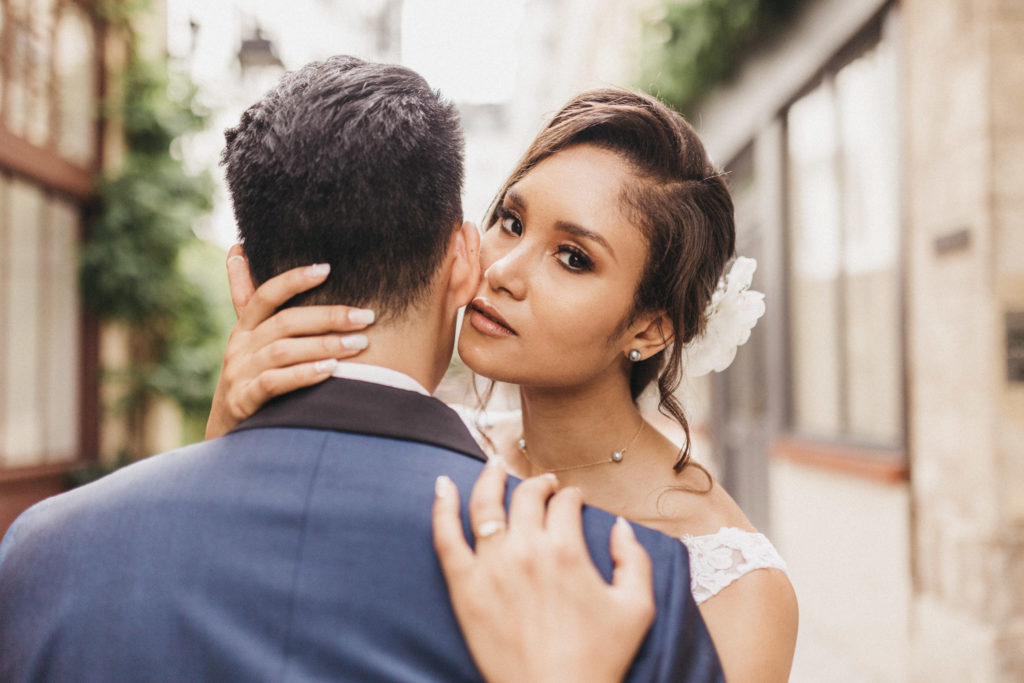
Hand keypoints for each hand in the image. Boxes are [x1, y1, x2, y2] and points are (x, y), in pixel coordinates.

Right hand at [204, 245, 376, 439]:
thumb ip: (250, 300)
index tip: (327, 268)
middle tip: (366, 317)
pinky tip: (330, 371)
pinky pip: (275, 383)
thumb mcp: (251, 342)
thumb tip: (238, 250)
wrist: (228, 436)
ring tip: (358, 344)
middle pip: (285, 322)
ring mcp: (240, 374)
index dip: (294, 279)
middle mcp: (240, 346)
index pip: (266, 294)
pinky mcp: (244, 401)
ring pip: (284, 351)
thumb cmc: (252, 381)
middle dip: (328, 317)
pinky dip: (303, 374)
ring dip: (324, 345)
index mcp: (245, 328)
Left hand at [432, 461, 654, 682]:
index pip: (565, 503)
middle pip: (527, 497)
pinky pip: (446, 537)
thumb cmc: (596, 659)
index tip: (575, 499)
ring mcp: (490, 567)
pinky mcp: (465, 587)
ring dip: (490, 478)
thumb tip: (620, 527)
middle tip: (545, 485)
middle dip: (540, 483)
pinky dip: (442, 508)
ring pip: (485, 504)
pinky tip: (442, 487)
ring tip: (494, 465)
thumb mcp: (636, 607)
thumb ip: (633, 559)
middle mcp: (525, 550)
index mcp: (566, 551)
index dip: (573, 496)